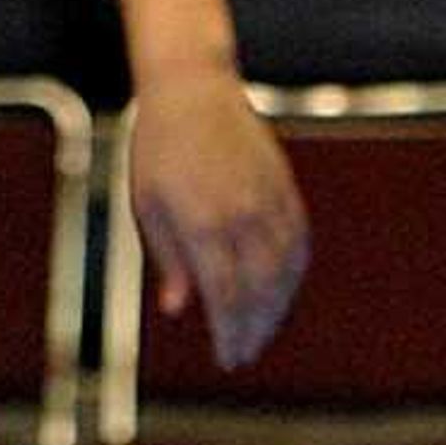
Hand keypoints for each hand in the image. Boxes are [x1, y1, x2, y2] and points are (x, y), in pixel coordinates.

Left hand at [128, 68, 309, 369]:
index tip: (227, 357)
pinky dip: (293, 276)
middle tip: (245, 353)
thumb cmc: (159, 147)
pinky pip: (298, 245)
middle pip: (259, 292)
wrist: (193, 88)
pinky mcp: (285, 190)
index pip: (225, 296)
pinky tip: (283, 292)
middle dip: (253, 329)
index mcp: (203, 223)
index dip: (229, 333)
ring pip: (284, 273)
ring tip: (263, 331)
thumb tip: (178, 309)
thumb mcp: (147, 204)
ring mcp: (269, 203)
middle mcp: (242, 217)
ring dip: (276, 309)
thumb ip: (167, 259)